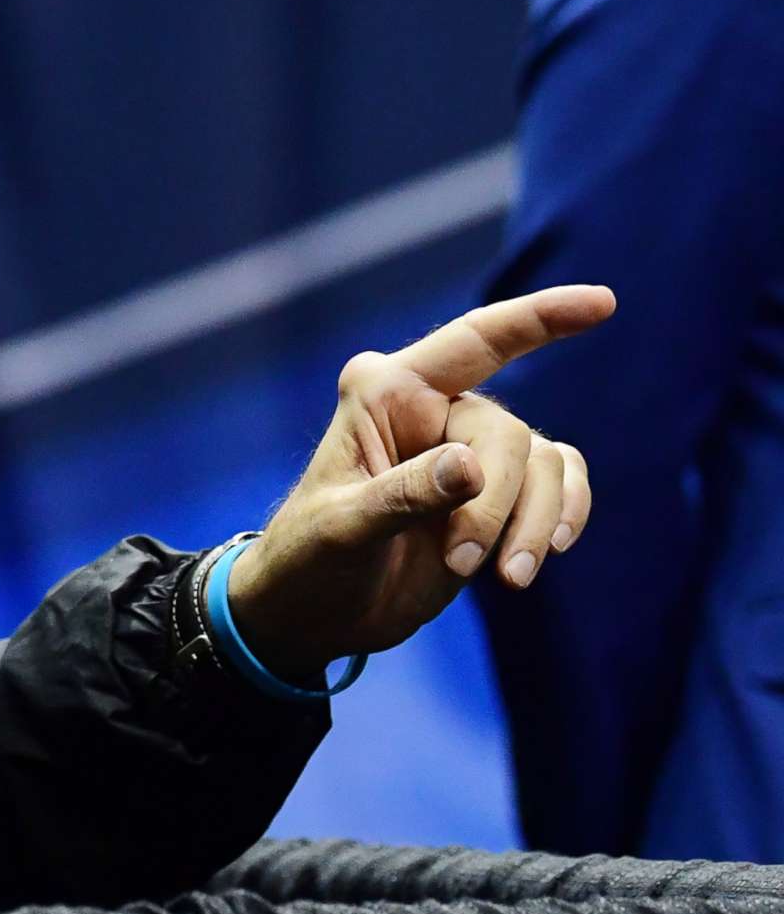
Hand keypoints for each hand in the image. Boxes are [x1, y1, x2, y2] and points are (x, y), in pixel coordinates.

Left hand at [224, 285, 615, 679]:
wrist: (315, 611)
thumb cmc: (310, 558)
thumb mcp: (343, 529)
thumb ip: (403, 497)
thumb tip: (471, 469)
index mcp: (384, 392)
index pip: (474, 341)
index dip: (539, 318)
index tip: (602, 302)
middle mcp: (432, 406)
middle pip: (508, 434)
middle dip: (497, 504)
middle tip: (463, 562)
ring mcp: (468, 446)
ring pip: (543, 462)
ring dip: (533, 523)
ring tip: (507, 578)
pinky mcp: (496, 489)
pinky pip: (559, 482)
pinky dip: (562, 516)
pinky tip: (540, 555)